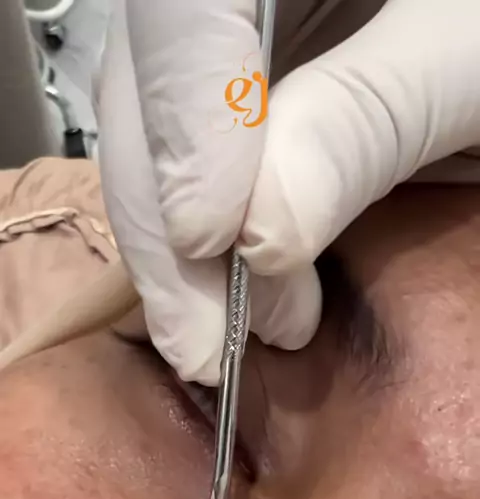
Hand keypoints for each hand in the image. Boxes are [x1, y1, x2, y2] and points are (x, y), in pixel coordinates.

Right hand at [98, 0, 479, 384]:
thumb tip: (257, 236)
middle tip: (202, 340)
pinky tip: (235, 293)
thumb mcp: (464, 63)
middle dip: (162, 222)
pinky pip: (185, 156)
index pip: (183, 6)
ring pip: (144, 128)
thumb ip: (363, 122)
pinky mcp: (240, 91)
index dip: (181, 122)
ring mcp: (231, 34)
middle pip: (142, 81)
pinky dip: (199, 239)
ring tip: (225, 336)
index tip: (206, 241)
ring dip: (173, 248)